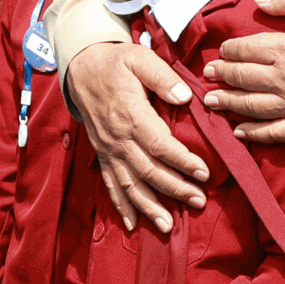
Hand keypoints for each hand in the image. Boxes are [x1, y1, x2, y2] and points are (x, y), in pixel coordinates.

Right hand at [64, 41, 207, 233]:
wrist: (81, 68)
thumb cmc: (116, 62)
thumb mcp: (139, 58)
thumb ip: (162, 77)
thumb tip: (184, 98)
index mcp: (131, 114)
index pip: (159, 144)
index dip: (182, 161)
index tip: (203, 173)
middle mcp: (118, 138)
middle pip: (148, 170)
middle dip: (174, 188)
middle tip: (197, 201)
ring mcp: (109, 149)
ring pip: (129, 184)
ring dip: (149, 207)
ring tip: (168, 226)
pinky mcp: (103, 154)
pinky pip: (111, 184)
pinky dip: (121, 206)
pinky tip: (133, 224)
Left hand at [203, 0, 284, 142]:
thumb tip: (259, 0)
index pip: (246, 50)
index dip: (229, 51)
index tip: (222, 52)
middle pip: (243, 78)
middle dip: (221, 75)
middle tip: (208, 75)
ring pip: (251, 106)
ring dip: (228, 103)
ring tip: (212, 101)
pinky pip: (275, 133)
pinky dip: (254, 134)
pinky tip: (239, 132)